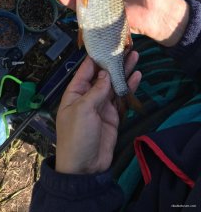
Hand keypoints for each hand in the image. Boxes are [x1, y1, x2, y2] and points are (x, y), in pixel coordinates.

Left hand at [55, 51, 140, 174]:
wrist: (85, 166)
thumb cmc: (77, 135)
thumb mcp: (82, 110)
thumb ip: (96, 91)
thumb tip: (106, 74)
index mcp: (75, 93)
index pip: (85, 71)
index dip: (96, 58)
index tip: (107, 44)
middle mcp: (88, 96)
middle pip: (102, 75)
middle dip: (113, 62)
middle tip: (126, 48)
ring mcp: (101, 105)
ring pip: (114, 84)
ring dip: (123, 71)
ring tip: (134, 56)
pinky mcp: (113, 114)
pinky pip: (121, 98)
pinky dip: (129, 87)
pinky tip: (137, 76)